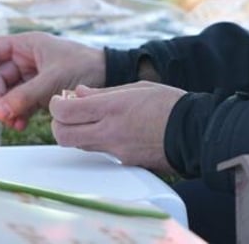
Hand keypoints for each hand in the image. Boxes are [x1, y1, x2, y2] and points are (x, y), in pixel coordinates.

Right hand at [0, 32, 104, 129]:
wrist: (110, 77)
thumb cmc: (84, 66)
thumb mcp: (52, 79)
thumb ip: (25, 96)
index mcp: (27, 45)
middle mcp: (26, 59)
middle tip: (1, 114)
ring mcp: (32, 77)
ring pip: (8, 93)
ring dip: (7, 109)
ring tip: (13, 123)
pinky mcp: (39, 93)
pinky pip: (20, 104)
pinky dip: (18, 115)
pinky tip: (21, 125)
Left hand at [49, 82, 185, 173]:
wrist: (193, 131)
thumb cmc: (168, 104)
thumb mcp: (136, 87)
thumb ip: (103, 92)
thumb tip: (78, 93)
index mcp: (112, 108)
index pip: (65, 111)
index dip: (55, 105)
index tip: (60, 99)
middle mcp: (109, 131)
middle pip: (62, 135)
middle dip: (58, 123)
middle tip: (66, 112)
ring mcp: (115, 150)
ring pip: (78, 145)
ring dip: (75, 132)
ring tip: (89, 119)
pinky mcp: (123, 162)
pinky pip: (98, 152)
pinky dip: (95, 141)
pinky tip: (109, 129)